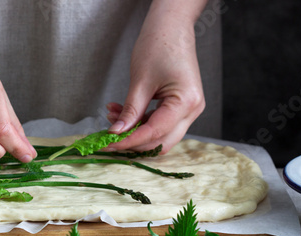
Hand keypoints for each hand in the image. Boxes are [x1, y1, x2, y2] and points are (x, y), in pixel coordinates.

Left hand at [107, 0, 206, 153]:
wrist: (171, 27)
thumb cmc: (159, 46)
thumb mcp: (140, 81)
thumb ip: (130, 111)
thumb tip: (117, 133)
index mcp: (186, 103)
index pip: (155, 132)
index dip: (130, 141)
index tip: (109, 143)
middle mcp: (192, 110)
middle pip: (160, 141)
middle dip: (133, 142)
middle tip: (108, 138)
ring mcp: (188, 110)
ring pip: (159, 135)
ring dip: (134, 132)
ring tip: (111, 118)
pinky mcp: (179, 107)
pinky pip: (159, 123)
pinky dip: (140, 122)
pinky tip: (120, 112)